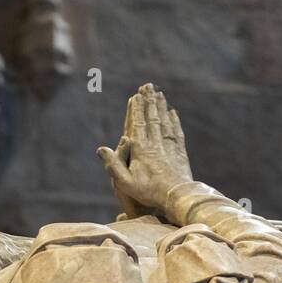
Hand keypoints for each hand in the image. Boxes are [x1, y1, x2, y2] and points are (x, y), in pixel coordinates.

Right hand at [97, 83, 192, 216]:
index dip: (136, 109)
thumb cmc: (149, 191)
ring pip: (164, 121)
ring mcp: (169, 146)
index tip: (135, 96)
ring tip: (159, 94)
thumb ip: (113, 165)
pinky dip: (174, 121)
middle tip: (147, 86)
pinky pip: (176, 132)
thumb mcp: (125, 183)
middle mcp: (156, 143)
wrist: (177, 196)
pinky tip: (173, 113)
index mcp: (141, 149)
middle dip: (149, 101)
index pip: (137, 124)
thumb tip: (100, 149)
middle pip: (152, 117)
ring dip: (161, 106)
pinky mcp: (180, 151)